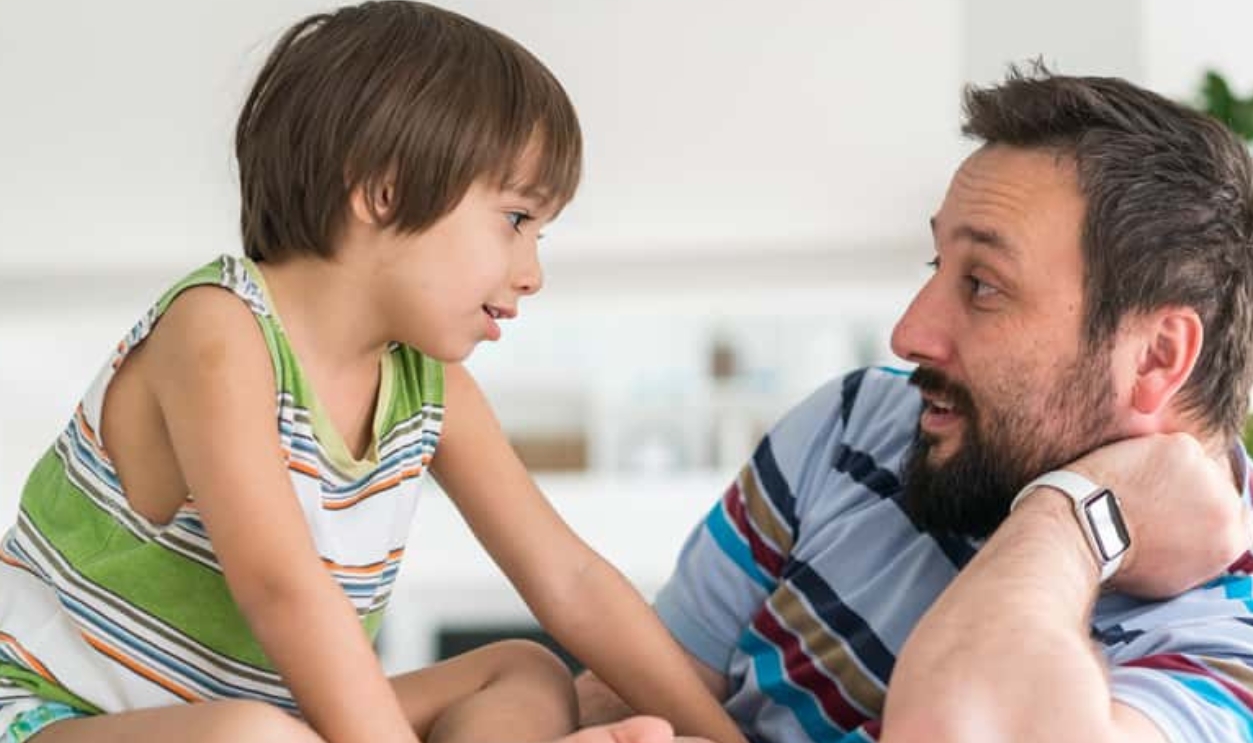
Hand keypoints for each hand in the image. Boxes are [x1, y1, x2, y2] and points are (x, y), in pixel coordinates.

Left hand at [1065, 433, 1250, 597]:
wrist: (1089, 529)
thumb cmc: (1119, 558)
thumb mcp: (1172, 578)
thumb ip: (1201, 556)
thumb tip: (1204, 542)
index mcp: (1230, 543)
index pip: (1237, 520)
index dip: (1210, 511)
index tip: (1187, 506)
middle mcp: (1227, 508)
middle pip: (1217, 488)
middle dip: (1190, 490)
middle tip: (1151, 495)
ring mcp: (1207, 475)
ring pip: (1195, 464)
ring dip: (1170, 470)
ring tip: (1134, 486)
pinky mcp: (1182, 448)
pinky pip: (1171, 445)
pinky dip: (1150, 452)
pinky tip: (1127, 469)